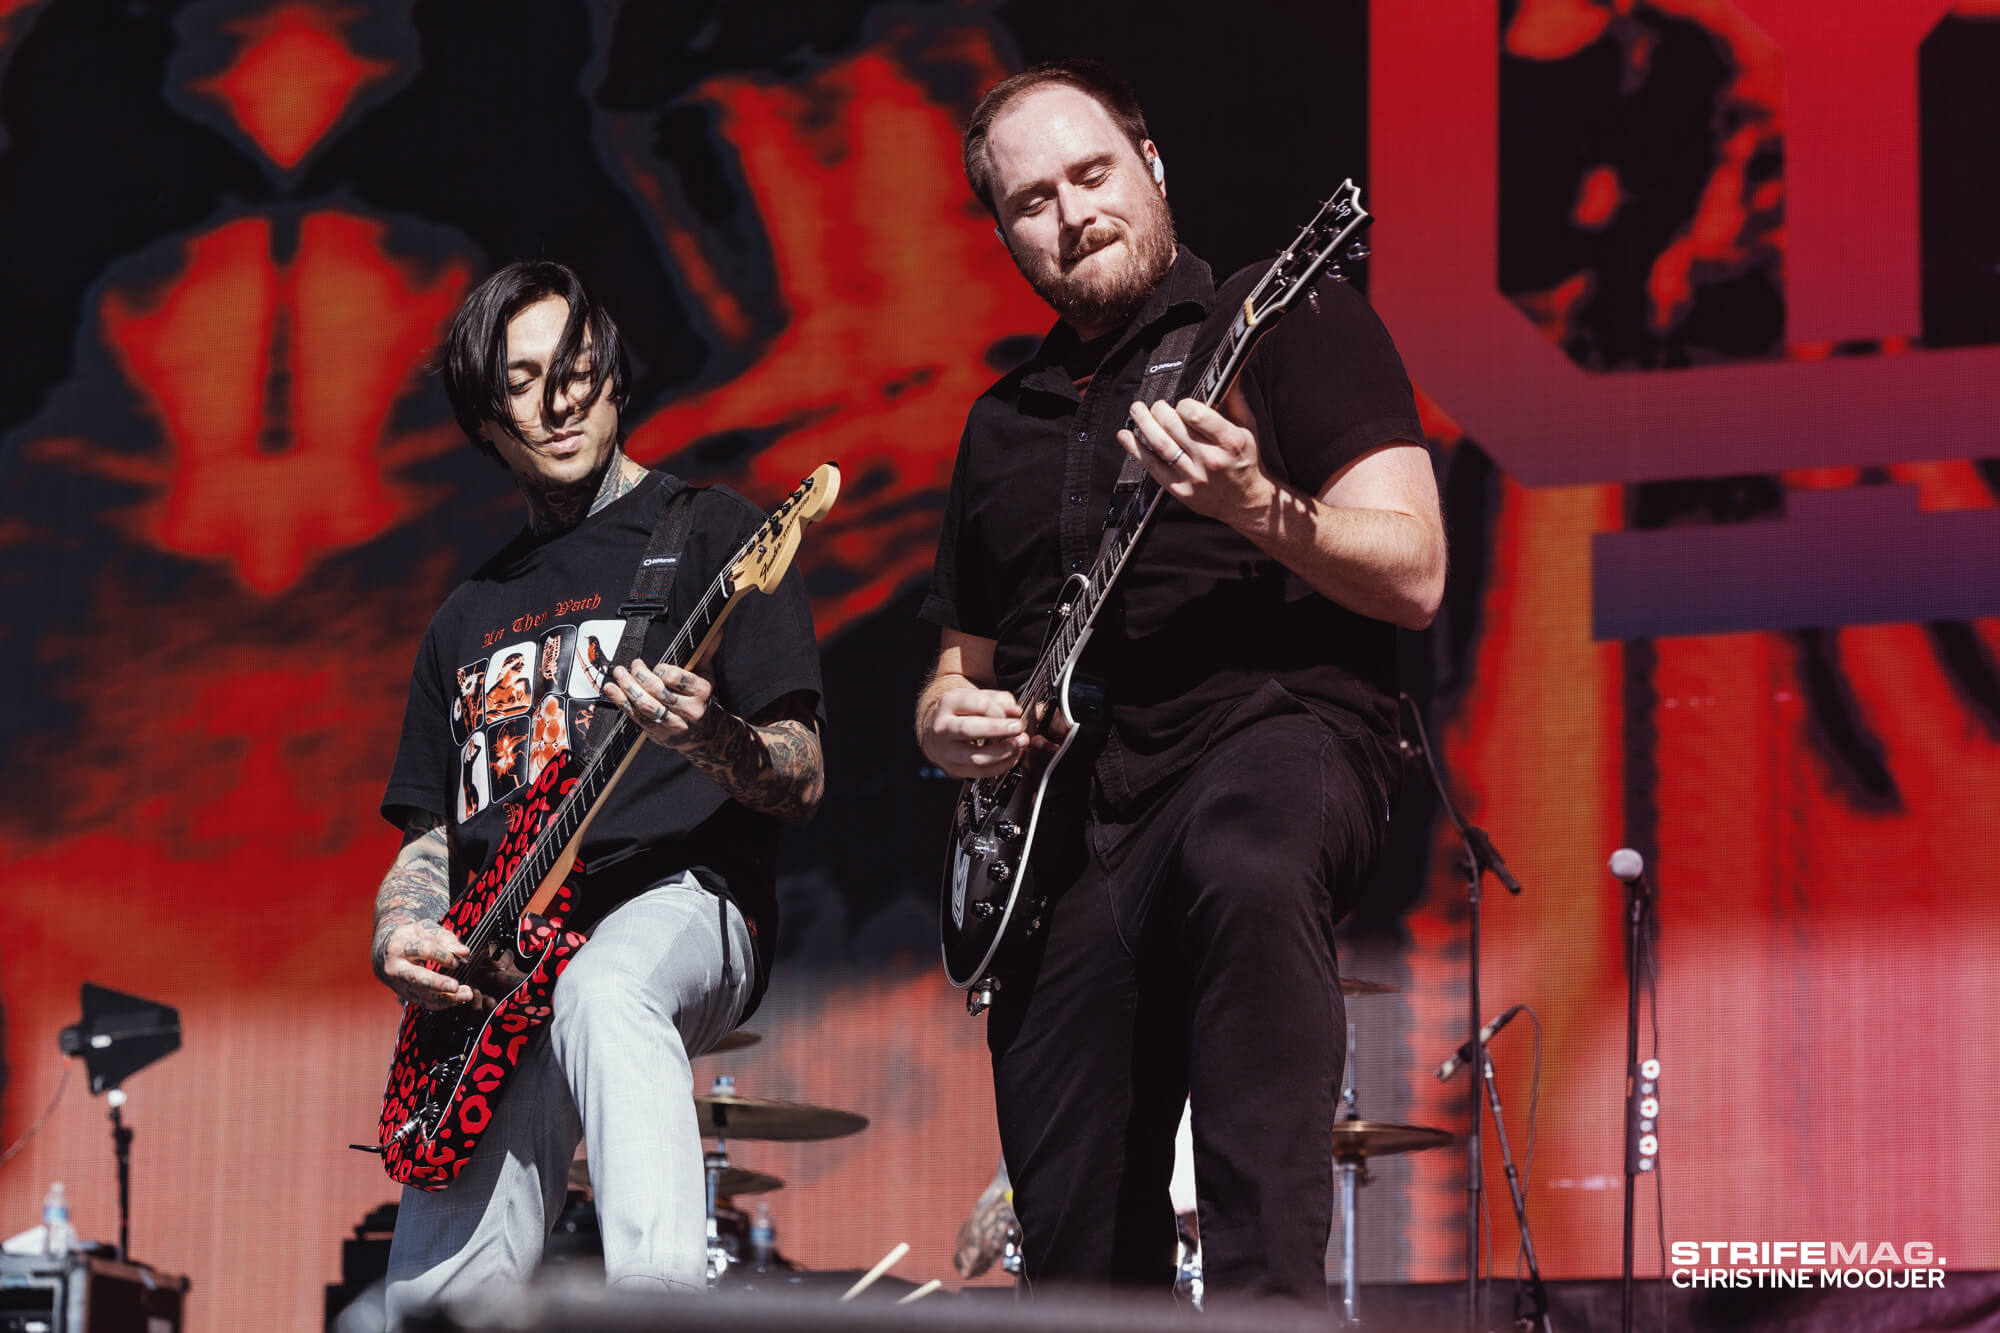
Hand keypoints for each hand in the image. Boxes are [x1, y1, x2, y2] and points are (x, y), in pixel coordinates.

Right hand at [377, 920, 475, 1009]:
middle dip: (438, 983)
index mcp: (399, 947)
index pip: (423, 950)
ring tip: (465, 995)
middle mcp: (396, 968)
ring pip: (423, 994)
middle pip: (418, 977)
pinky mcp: (404, 995)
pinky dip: (441, 1003)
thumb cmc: (409, 938)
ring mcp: (399, 984)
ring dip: (446, 997)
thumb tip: (463, 952)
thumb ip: (446, 938)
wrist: (386, 952)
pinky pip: (423, 1003)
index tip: (456, 960)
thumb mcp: (424, 930)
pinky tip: (455, 999)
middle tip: (455, 986)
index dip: (443, 955)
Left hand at [604, 661, 717, 748]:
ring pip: (646, 705)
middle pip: (658, 691)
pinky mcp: (657, 731)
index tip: (656, 666)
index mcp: (701, 691)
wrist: (704, 733)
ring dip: (628, 688)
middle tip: (633, 665)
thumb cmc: (700, 698)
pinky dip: (621, 701)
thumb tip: (715, 630)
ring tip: (619, 674)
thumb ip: (705, 652)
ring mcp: (672, 723)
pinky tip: (612, 689)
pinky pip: (636, 715)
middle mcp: (688, 709)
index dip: (661, 670)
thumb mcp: (706, 675)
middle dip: (641, 676)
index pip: (675, 678)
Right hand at [925, 687, 1028, 778]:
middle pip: (969, 729)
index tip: (1016, 713)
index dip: (1001, 710)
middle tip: (1018, 728)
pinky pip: (981, 772)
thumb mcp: (976, 697)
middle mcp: (944, 728)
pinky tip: (1011, 756)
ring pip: (976, 757)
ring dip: (1003, 752)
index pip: (979, 704)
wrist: (936, 732)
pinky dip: (1001, 766)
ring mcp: (947, 751)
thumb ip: (999, 700)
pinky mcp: (954, 769)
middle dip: (998, 729)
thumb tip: (1015, 711)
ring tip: (1017, 744)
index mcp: (949, 703)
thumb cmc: (959, 713)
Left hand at [1117, 387, 1275, 524]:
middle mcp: (1210, 459)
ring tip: (1136, 410)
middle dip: (1159, 410)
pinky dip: (1135, 449)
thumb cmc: (1245, 462)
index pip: (1196, 415)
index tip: (1182, 404)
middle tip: (1156, 404)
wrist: (1246, 502)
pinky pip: (1152, 467)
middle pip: (1174, 427)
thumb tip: (1230, 372)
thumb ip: (1235, 400)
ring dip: (1143, 424)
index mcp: (1230, 441)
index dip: (1183, 405)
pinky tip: (1126, 436)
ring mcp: (1193, 477)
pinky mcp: (1180, 490)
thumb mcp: (1247, 429)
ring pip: (1160, 445)